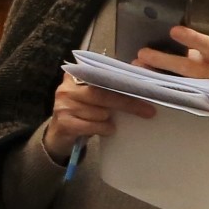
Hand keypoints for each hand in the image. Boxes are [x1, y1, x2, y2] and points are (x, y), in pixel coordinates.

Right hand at [42, 68, 157, 159]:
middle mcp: (66, 88)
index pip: (101, 75)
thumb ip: (109, 85)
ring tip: (109, 122)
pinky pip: (94, 126)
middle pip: (102, 94)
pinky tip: (106, 129)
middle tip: (148, 111)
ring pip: (100, 112)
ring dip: (110, 120)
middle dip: (127, 103)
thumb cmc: (82, 111)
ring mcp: (63, 106)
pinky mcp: (64, 123)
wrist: (59, 134)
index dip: (122, 82)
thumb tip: (140, 77)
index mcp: (75, 75)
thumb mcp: (92, 95)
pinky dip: (104, 129)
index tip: (142, 88)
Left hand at [138, 25, 208, 125]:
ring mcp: (207, 93)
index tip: (173, 30)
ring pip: (181, 86)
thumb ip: (195, 53)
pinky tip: (146, 91)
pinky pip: (181, 102)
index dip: (192, 38)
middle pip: (189, 68)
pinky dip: (164, 96)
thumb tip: (165, 42)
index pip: (208, 46)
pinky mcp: (201, 107)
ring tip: (140, 70)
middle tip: (142, 53)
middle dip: (164, 61)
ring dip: (157, 78)